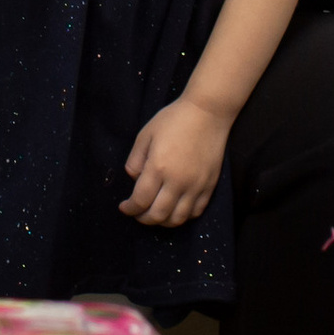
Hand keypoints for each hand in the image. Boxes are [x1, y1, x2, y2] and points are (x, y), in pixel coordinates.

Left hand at [120, 95, 228, 226]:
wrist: (207, 112)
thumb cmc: (174, 119)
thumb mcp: (146, 134)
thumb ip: (135, 160)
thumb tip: (134, 181)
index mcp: (158, 167)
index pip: (140, 200)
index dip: (130, 209)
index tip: (124, 208)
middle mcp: (177, 181)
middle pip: (158, 215)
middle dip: (143, 218)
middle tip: (138, 213)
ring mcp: (196, 186)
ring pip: (178, 218)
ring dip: (163, 222)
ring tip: (156, 214)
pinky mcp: (209, 186)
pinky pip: (195, 212)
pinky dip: (183, 216)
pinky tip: (175, 208)